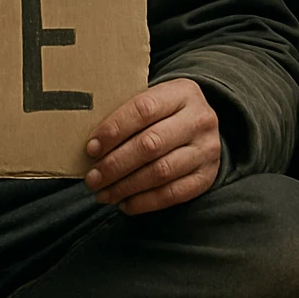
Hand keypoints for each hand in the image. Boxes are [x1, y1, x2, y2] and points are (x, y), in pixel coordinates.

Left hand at [84, 78, 219, 215]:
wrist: (202, 125)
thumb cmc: (164, 113)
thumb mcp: (152, 100)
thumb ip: (126, 114)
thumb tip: (91, 144)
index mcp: (181, 93)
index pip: (143, 110)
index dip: (114, 130)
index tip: (91, 149)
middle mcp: (199, 120)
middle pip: (151, 144)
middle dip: (115, 165)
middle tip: (92, 179)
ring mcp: (207, 149)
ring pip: (161, 172)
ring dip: (126, 186)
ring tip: (104, 193)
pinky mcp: (208, 175)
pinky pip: (174, 193)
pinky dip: (145, 202)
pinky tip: (125, 204)